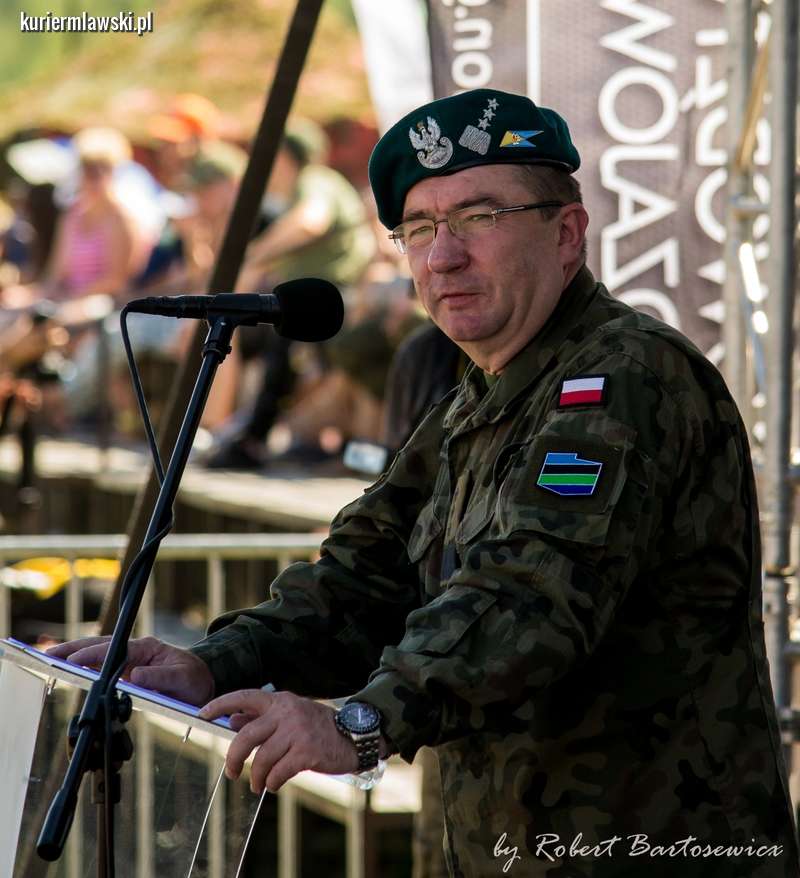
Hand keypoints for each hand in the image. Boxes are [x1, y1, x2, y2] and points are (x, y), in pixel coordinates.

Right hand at [47, 635, 214, 705]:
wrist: (202, 683)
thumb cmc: (193, 679)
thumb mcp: (182, 678)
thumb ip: (160, 677)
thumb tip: (135, 676)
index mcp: (146, 647)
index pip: (114, 650)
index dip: (92, 655)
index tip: (73, 661)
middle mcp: (135, 650)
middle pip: (99, 646)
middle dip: (73, 649)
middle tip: (48, 654)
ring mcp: (129, 660)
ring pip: (97, 654)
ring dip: (74, 656)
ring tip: (50, 660)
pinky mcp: (126, 672)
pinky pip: (101, 667)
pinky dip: (84, 667)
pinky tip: (68, 670)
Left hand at [199, 690, 359, 793]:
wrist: (354, 736)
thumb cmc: (317, 727)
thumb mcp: (290, 716)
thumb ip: (262, 718)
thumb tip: (232, 720)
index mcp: (280, 701)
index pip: (244, 697)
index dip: (221, 704)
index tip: (203, 714)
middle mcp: (287, 712)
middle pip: (246, 736)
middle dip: (233, 758)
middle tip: (230, 772)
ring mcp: (297, 731)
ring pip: (261, 759)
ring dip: (255, 777)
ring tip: (258, 785)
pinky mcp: (307, 751)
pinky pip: (278, 773)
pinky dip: (272, 782)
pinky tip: (275, 784)